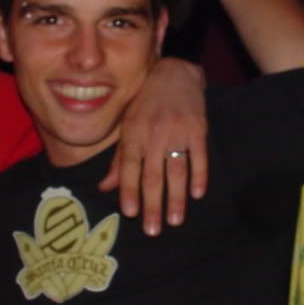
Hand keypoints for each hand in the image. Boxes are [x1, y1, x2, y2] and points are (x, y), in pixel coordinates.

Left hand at [100, 58, 207, 235]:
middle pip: (153, 175)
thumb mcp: (127, 126)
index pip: (129, 167)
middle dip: (152, 205)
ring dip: (176, 198)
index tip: (130, 213)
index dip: (129, 191)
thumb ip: (119, 160)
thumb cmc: (145, 103)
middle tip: (153, 230)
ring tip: (175, 221)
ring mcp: (177, 132)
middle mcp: (154, 134)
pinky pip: (199, 157)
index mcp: (133, 134)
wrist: (174, 74)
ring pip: (176, 171)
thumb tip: (105, 187)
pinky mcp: (197, 129)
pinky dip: (199, 176)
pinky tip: (197, 194)